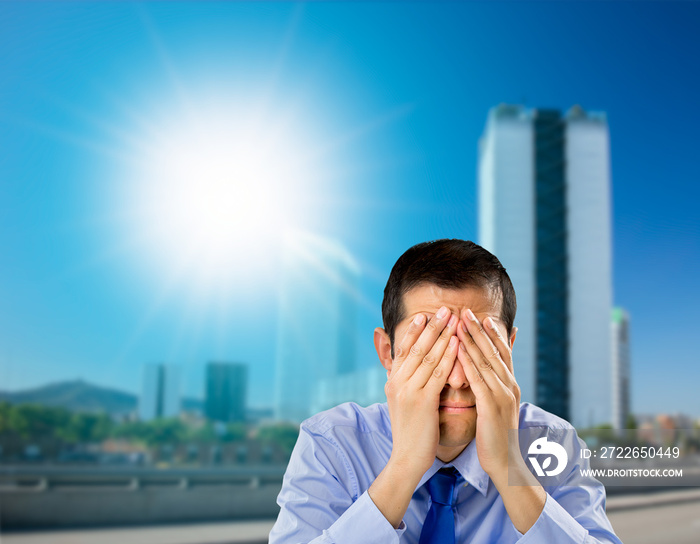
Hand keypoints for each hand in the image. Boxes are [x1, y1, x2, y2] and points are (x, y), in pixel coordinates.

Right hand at [385, 306, 459, 476]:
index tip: (425, 314)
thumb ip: (406, 382)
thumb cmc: (410, 431)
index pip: (404, 349)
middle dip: (432, 326)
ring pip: (428, 356)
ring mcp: (408, 391)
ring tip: (454, 319)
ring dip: (443, 335)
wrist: (406, 458)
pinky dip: (448, 356)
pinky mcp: (422, 401)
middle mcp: (397, 382)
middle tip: (446, 309)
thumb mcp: (402, 402)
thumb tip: (410, 367)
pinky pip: (437, 373)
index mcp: (393, 381)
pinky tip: (458, 344)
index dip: (415, 330)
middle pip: (417, 347)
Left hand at [455, 309, 519, 478]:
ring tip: (459, 322)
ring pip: (486, 361)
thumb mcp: (496, 407)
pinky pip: (479, 380)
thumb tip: (485, 375)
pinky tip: (459, 350)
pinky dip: (469, 362)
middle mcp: (509, 386)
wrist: (506, 463)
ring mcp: (503, 395)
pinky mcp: (492, 407)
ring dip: (472, 340)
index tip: (479, 316)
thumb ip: (492, 389)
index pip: (501, 352)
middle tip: (465, 311)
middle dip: (479, 329)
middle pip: (493, 351)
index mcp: (510, 385)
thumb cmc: (496, 436)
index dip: (490, 333)